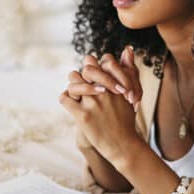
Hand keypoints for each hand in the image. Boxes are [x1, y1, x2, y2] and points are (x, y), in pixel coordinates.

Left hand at [60, 46, 143, 166]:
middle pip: (82, 69)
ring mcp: (92, 103)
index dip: (91, 66)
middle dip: (80, 74)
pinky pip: (64, 98)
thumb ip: (127, 70)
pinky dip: (65, 99)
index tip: (91, 75)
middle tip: (80, 82)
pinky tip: (71, 105)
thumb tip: (127, 48)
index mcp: (113, 84)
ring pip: (72, 81)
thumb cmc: (125, 118)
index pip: (94, 62)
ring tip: (75, 94)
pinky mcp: (82, 116)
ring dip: (72, 86)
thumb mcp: (130, 92)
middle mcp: (103, 90)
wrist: (123, 145)